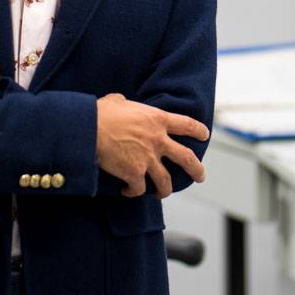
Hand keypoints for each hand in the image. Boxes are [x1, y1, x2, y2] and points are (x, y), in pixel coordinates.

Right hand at [94, 94, 209, 198]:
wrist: (89, 129)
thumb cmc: (100, 112)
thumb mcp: (117, 100)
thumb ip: (126, 104)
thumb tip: (121, 103)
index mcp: (157, 119)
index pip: (186, 125)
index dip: (198, 130)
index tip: (204, 135)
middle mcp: (158, 140)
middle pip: (186, 158)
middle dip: (196, 169)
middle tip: (201, 177)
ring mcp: (148, 159)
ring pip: (165, 181)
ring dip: (165, 190)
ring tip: (162, 194)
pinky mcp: (134, 173)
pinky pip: (139, 189)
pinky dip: (134, 192)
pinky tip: (127, 192)